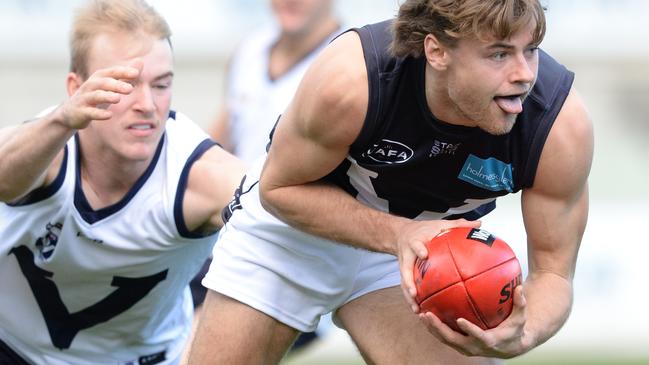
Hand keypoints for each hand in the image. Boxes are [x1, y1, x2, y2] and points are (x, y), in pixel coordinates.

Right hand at [57, 61, 141, 129]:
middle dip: (116, 85)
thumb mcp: (111, 86)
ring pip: (95, 96)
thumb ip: (125, 76)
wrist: (71, 113)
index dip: (123, 72)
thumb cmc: (95, 97)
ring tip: (118, 98)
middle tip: (130, 89)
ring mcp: (84, 99)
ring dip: (106, 96)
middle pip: (103, 83)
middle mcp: (90, 86)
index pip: (112, 72)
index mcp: (99, 78)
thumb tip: (141, 61)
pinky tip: (109, 115)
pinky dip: (99, 114)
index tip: (136, 73)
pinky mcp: (81, 112)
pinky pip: (90, 112)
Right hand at [397, 218, 480, 312]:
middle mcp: (406, 255)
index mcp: (415, 241)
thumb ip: (458, 224)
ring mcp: (403, 265)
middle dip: (408, 282)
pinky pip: (406, 287)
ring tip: (417, 309)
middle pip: (404, 270)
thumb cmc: (424, 229)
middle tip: (414, 293)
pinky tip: (420, 311)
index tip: (424, 254)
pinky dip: (412, 299)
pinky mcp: (404, 273)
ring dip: (408, 296)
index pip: (415, 245)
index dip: (418, 250)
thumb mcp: (440, 224)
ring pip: (403, 282)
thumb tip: (480, 224)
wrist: (401, 233)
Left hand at [419, 286, 534, 357]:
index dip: (469, 330)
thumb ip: (520, 303)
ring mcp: (466, 348)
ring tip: (421, 314)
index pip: (478, 337)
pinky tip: (425, 314)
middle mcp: (475, 347)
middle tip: (428, 315)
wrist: (509, 347)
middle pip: (454, 340)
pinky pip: (445, 337)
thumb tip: (520, 287)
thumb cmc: (515, 328)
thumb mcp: (520, 317)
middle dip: (439, 329)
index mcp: (489, 340)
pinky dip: (434, 328)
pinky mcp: (460, 345)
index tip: (460, 320)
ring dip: (432, 329)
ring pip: (446, 340)